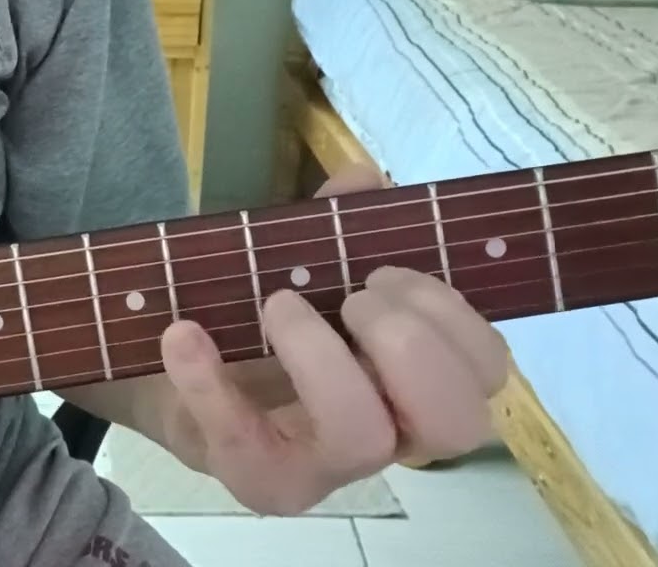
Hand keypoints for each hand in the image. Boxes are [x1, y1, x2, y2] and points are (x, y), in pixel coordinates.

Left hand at [152, 164, 510, 515]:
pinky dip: (208, 379)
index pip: (486, 373)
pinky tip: (184, 334)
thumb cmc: (260, 328)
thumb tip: (363, 178)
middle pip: (454, 423)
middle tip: (352, 300)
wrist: (171, 382)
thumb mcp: (301, 269)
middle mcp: (388, 436)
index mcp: (416, 382)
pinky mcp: (257, 479)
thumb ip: (336, 225)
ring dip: (325, 359)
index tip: (389, 271)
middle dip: (411, 346)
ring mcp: (324, 468)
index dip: (452, 318)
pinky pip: (241, 440)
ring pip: (363, 441)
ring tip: (278, 305)